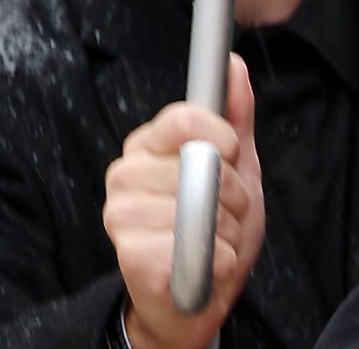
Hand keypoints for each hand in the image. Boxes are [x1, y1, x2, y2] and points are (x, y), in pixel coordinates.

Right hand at [103, 55, 264, 348]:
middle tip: (225, 211)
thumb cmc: (215, 223)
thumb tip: (232, 66)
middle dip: (233, 193)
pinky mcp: (128, 252)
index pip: (183, 119)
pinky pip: (193, 244)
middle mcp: (126, 174)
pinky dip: (217, 258)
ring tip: (214, 238)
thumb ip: (235, 116)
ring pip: (200, 207)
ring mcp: (120, 213)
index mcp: (149, 146)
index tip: (233, 150)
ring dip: (227, 229)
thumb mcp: (238, 165)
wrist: (197, 292)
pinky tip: (204, 262)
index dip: (219, 134)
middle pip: (201, 163)